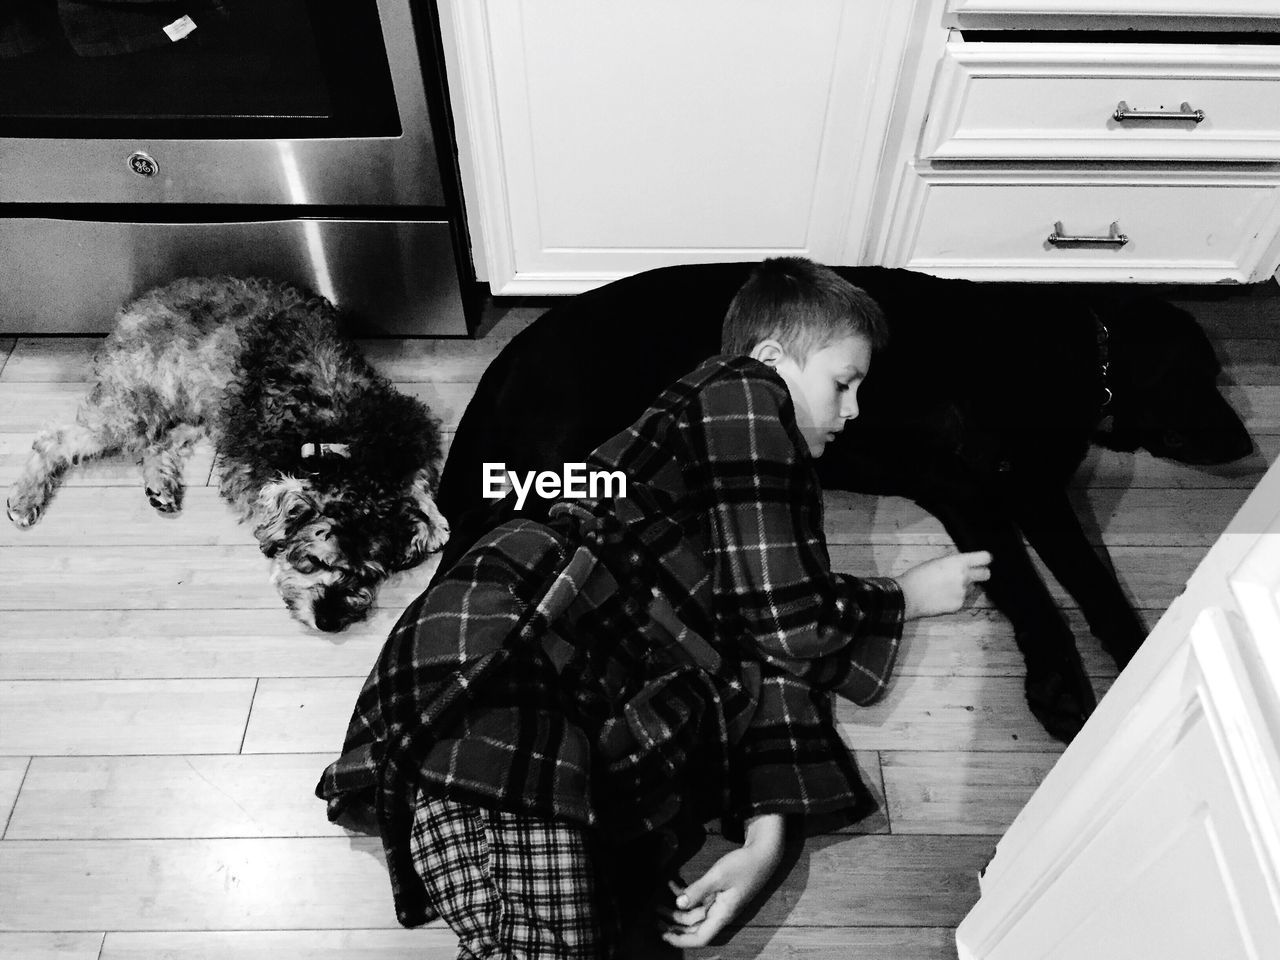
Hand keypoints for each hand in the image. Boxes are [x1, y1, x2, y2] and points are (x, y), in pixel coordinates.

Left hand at [658, 814, 783, 947]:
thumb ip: (698, 890)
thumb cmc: (744, 865)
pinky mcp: (720, 893)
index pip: (701, 938)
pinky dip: (686, 894)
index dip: (682, 940)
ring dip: (677, 909)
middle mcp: (721, 912)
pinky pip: (700, 900)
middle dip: (674, 925)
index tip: (664, 935)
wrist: (763, 853)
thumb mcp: (718, 876)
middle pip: (694, 927)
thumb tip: (679, 905)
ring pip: (695, 913)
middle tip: (655, 918)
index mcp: (723, 914)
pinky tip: (673, 884)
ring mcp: (720, 903)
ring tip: (659, 903)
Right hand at [898, 550, 991, 619]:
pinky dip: (956, 598)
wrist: (908, 596)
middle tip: (972, 575)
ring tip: (946, 588)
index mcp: (959, 562)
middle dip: (981, 574)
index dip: (985, 559)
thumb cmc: (918, 576)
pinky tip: (942, 597)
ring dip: (965, 587)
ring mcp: (963, 592)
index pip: (985, 558)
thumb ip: (954, 563)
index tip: (984, 561)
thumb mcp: (937, 562)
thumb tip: (965, 566)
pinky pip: (963, 599)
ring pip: (973, 588)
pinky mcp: (959, 605)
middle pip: (986, 574)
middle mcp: (965, 577)